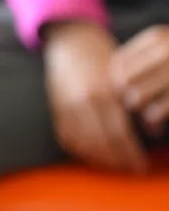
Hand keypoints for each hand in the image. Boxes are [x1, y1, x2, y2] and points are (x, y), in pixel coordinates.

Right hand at [42, 21, 146, 171]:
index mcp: (102, 92)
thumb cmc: (101, 56)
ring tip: (115, 166)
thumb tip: (154, 131)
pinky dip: (81, 151)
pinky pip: (67, 139)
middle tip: (132, 169)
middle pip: (102, 143)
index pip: (119, 134)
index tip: (142, 165)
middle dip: (119, 161)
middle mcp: (82, 102)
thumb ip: (135, 103)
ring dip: (101, 160)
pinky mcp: (56, 109)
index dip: (132, 154)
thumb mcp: (122, 76)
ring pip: (84, 145)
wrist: (69, 41)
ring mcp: (66, 107)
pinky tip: (94, 155)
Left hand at [110, 26, 168, 135]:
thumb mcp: (166, 53)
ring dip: (140, 114)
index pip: (118, 63)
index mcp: (159, 38)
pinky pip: (157, 112)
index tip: (120, 97)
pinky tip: (159, 125)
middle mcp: (167, 51)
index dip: (114, 84)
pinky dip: (154, 123)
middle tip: (135, 113)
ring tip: (149, 122)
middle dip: (126, 101)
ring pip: (138, 98)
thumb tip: (108, 85)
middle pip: (124, 82)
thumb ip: (143, 62)